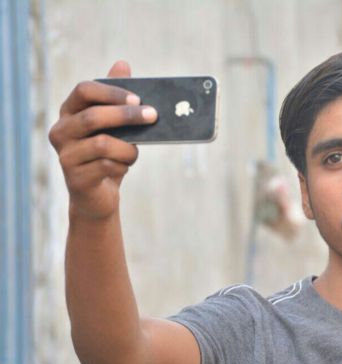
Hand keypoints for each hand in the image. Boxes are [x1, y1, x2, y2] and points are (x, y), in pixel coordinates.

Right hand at [49, 61, 156, 220]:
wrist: (98, 195)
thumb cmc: (108, 154)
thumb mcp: (114, 126)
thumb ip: (116, 97)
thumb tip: (122, 63)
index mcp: (69, 112)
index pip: (84, 90)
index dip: (112, 92)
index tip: (138, 98)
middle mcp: (60, 131)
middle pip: (93, 116)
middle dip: (127, 116)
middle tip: (153, 116)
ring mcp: (65, 156)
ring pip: (104, 144)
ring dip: (128, 149)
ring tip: (133, 154)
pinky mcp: (75, 178)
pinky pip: (107, 166)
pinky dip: (122, 166)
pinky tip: (122, 168)